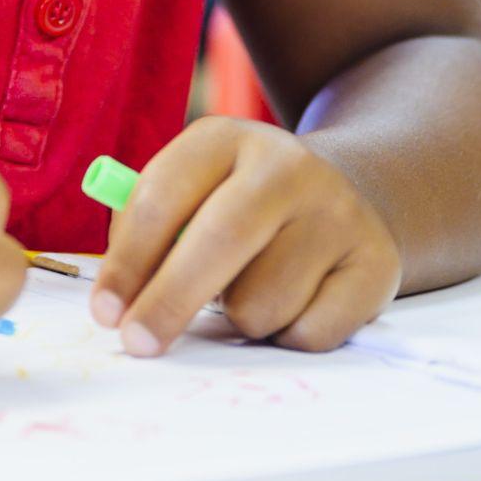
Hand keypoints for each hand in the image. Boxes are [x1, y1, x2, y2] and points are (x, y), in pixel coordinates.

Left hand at [91, 118, 400, 355]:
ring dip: (239, 319)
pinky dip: (288, 336)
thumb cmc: (241, 204)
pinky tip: (295, 301)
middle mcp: (286, 165)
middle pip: (218, 240)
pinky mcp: (375, 264)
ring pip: (263, 301)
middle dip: (169, 301)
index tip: (104, 310)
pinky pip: (311, 333)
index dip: (128, 259)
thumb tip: (120, 297)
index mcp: (225, 138)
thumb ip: (152, 227)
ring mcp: (337, 212)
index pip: (164, 195)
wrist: (344, 194)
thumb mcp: (196, 189)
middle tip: (137, 342)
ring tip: (249, 291)